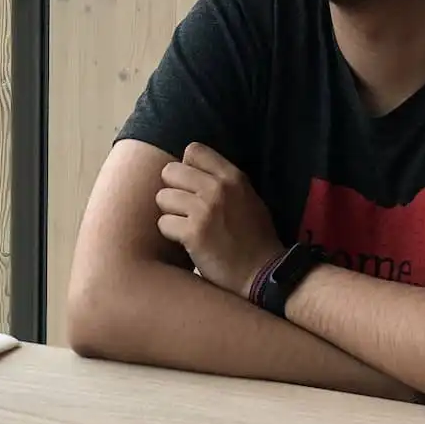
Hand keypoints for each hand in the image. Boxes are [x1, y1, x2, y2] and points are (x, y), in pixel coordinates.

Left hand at [156, 143, 285, 297]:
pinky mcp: (193, 234)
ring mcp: (204, 210)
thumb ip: (222, 181)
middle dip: (173, 190)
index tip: (191, 186)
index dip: (186, 168)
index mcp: (233, 177)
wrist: (261, 273)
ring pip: (162, 197)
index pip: (194, 150)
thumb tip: (189, 164)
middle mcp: (218, 188)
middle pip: (170, 171)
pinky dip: (171, 235)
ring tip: (186, 226)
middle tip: (184, 209)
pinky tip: (186, 242)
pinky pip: (163, 223)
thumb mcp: (247, 198)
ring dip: (170, 214)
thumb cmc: (254, 238)